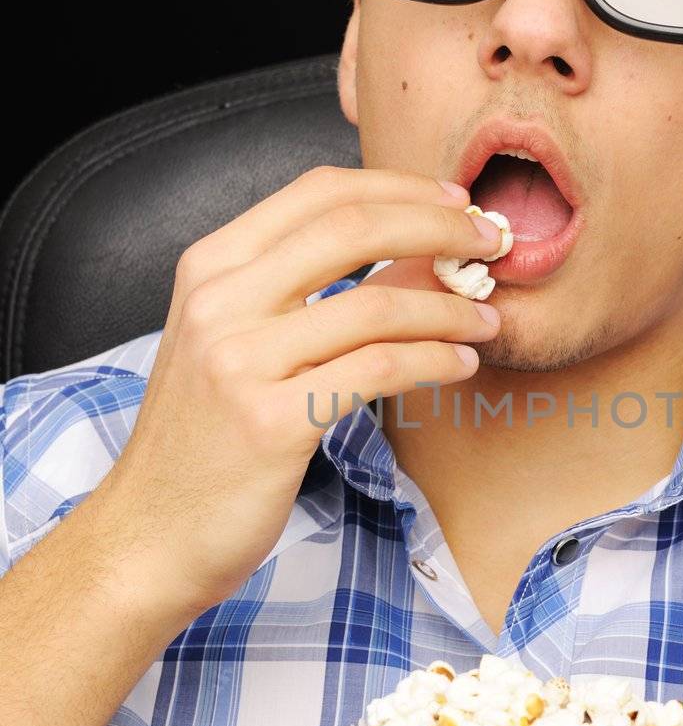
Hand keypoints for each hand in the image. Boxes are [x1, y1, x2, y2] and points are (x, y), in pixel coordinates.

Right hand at [93, 166, 501, 616]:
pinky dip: (434, 360)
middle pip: (353, 227)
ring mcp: (241, 361)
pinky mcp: (272, 422)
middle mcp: (220, 301)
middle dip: (439, 227)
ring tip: (488, 318)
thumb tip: (416, 256)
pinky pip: (378, 371)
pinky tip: (460, 364)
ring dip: (451, 307)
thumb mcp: (235, 345)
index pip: (319, 192)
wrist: (147, 536)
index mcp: (210, 267)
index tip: (455, 201)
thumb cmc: (204, 443)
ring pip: (376, 305)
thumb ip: (302, 293)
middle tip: (491, 243)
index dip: (399, 188)